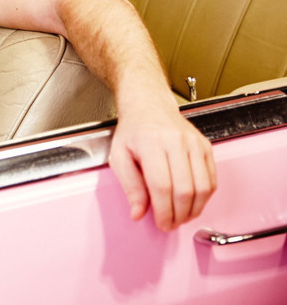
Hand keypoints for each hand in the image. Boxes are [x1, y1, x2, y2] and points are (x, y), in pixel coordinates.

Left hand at [107, 96, 215, 230]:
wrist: (148, 105)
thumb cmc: (133, 131)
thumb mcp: (118, 156)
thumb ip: (129, 186)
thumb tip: (138, 213)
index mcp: (151, 143)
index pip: (162, 186)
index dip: (164, 211)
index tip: (161, 223)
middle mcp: (175, 141)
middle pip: (185, 189)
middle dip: (179, 214)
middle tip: (171, 224)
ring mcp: (194, 143)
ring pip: (203, 187)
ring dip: (194, 209)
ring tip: (182, 216)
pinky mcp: (205, 146)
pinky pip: (212, 178)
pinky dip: (205, 197)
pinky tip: (193, 202)